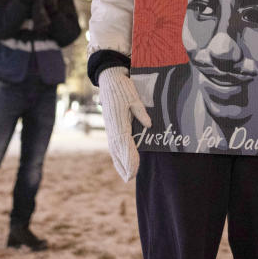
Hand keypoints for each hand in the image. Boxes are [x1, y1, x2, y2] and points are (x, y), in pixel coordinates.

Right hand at [97, 66, 150, 181]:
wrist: (108, 80)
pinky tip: (119, 163)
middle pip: (118, 151)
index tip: (135, 170)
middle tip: (130, 179)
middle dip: (125, 165)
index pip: (125, 144)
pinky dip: (116, 156)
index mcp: (119, 121)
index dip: (130, 158)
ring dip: (120, 164)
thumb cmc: (123, 87)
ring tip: (126, 177)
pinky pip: (112, 145)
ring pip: (114, 150)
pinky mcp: (110, 127)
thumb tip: (148, 125)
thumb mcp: (134, 96)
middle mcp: (112, 127)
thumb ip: (141, 111)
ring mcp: (109, 128)